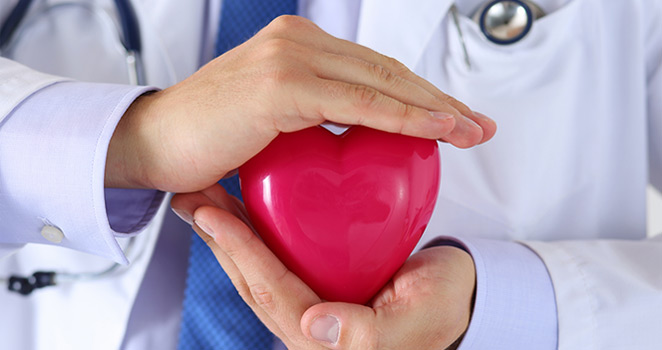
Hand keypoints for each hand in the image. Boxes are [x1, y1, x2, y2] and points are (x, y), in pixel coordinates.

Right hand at [106, 15, 495, 190]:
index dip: (419, 93)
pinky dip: (401, 118)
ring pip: (381, 83)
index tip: (453, 119)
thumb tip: (349, 144)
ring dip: (433, 108)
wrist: (150, 144)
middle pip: (387, 71)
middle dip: (439, 100)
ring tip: (470, 131)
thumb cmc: (207, 138)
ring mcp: (290, 58)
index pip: (373, 69)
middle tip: (477, 126)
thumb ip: (312, 119)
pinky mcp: (282, 86)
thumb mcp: (272, 121)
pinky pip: (357, 105)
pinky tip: (435, 131)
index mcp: (297, 46)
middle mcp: (297, 41)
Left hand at [171, 184, 476, 348]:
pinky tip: (244, 201)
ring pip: (260, 264)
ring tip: (202, 195)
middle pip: (253, 279)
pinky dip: (258, 227)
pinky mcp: (319, 280)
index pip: (271, 291)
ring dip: (230, 231)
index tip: (213, 215)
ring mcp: (312, 300)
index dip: (241, 252)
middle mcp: (308, 324)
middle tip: (191, 198)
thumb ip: (368, 333)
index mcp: (322, 342)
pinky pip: (280, 254)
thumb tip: (314, 327)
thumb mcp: (414, 322)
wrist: (459, 297)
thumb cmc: (440, 310)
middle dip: (220, 239)